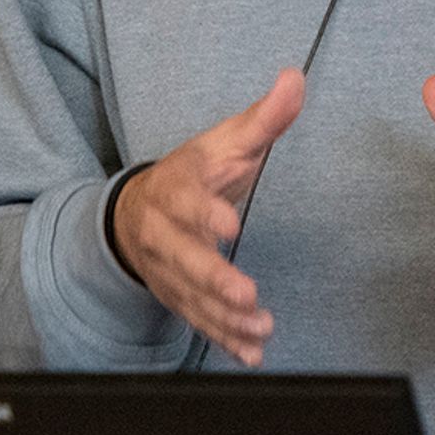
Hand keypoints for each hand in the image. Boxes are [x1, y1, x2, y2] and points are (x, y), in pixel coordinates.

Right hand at [112, 70, 303, 366]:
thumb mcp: (225, 141)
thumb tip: (296, 80)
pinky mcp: (179, 298)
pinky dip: (224, 341)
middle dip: (214, 279)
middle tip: (246, 294)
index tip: (231, 225)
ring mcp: (169, 271)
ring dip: (224, 317)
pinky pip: (199, 322)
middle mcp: (165, 233)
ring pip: (192, 298)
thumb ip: (263, 118)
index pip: (186, 201)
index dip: (205, 214)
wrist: (138, 210)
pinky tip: (251, 354)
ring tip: (259, 327)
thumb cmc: (194, 174)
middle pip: (184, 258)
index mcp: (175, 188)